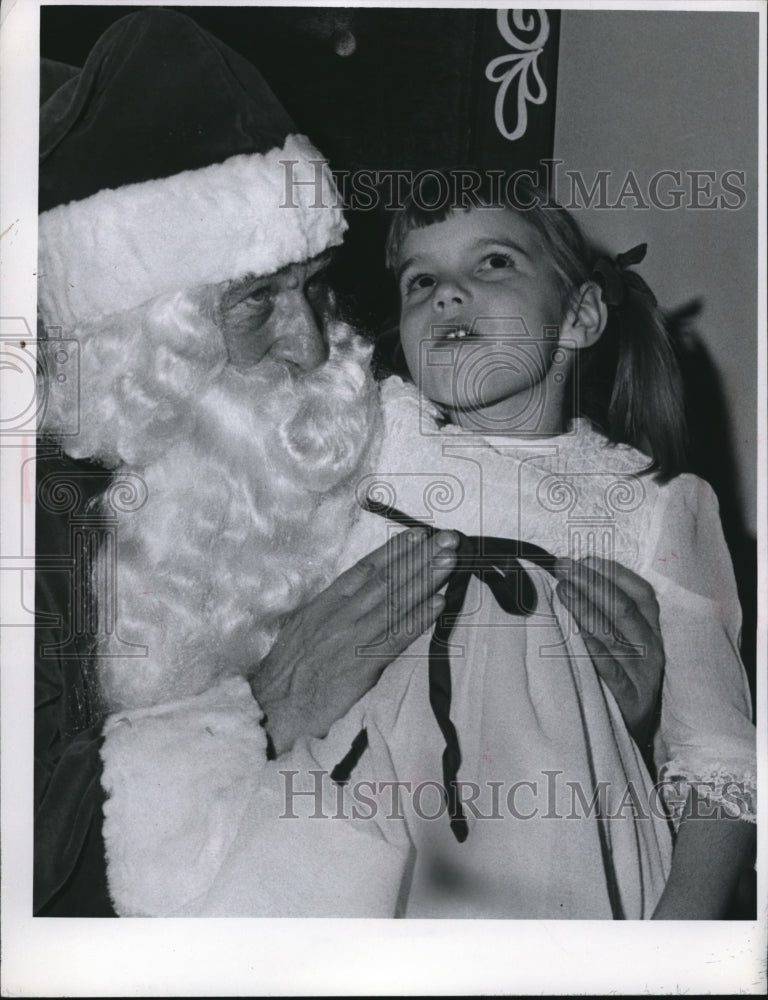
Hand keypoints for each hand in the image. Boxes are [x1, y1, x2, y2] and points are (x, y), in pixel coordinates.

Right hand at [249, 528, 458, 755]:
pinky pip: (395, 637)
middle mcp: (338, 616)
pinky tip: (439, 604)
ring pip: (394, 602)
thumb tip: (357, 599)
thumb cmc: (286, 675)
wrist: (270, 709)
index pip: (364, 570)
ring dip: (426, 579)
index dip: (393, 551)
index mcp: (323, 605)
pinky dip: (418, 618)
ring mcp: (349, 638)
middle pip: (385, 580)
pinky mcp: (359, 665)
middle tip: (448, 538)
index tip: (418, 535)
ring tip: (450, 561)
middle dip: (419, 557)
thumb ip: (329, 614)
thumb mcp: (302, 631)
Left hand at [554, 555, 663, 750]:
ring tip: (561, 590)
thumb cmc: (620, 678)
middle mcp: (652, 648)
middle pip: (622, 607)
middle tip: (562, 568)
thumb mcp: (622, 645)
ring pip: (614, 634)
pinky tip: (576, 636)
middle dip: (591, 582)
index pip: (640, 593)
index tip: (583, 559)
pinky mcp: (630, 699)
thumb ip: (605, 615)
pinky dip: (594, 651)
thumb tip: (570, 578)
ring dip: (585, 608)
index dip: (612, 572)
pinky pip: (611, 671)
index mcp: (652, 631)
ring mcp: (643, 674)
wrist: (635, 731)